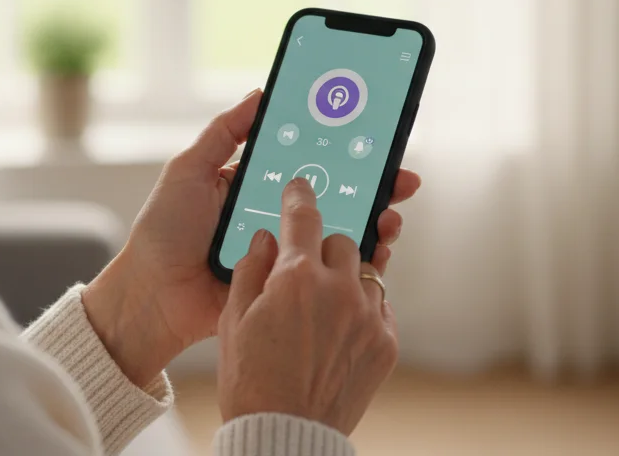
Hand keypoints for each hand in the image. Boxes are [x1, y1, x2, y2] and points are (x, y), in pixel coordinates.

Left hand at [83, 90, 419, 385]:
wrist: (152, 297)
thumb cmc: (163, 232)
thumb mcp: (189, 170)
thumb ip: (223, 132)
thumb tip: (260, 93)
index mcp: (256, 184)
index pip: (308, 160)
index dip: (341, 148)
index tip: (373, 134)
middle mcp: (276, 215)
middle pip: (336, 194)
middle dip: (373, 184)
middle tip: (400, 177)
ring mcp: (286, 250)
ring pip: (340, 232)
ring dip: (373, 221)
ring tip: (390, 213)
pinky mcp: (289, 285)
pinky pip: (330, 271)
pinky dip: (359, 262)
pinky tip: (377, 250)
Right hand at [217, 177, 398, 434]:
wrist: (285, 434)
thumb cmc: (251, 380)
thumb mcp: (233, 320)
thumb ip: (249, 269)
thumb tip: (264, 240)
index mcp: (296, 277)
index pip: (303, 216)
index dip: (299, 196)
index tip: (300, 188)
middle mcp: (339, 289)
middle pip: (341, 241)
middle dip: (322, 249)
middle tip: (303, 271)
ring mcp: (368, 316)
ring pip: (365, 273)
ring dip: (345, 280)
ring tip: (321, 308)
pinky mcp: (385, 343)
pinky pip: (379, 307)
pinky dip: (361, 310)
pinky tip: (338, 330)